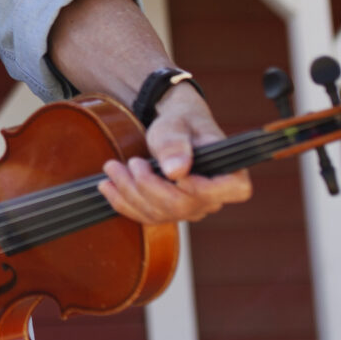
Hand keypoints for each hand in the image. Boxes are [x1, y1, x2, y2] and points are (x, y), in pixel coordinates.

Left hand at [102, 89, 250, 222]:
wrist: (171, 130)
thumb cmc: (181, 123)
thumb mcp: (177, 125)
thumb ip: (176, 144)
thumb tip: (176, 171)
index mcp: (230, 172)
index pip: (233, 190)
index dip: (205, 189)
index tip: (177, 177)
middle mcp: (213, 197)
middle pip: (183, 206)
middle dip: (148, 186)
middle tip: (131, 161)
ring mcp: (191, 209)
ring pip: (159, 214)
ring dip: (129, 192)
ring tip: (111, 167)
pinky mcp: (169, 213)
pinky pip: (145, 216)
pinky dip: (122, 202)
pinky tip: (107, 186)